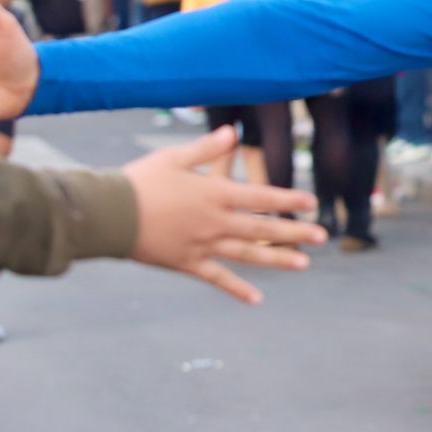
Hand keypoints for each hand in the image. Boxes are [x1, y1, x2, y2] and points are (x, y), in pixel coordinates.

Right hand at [125, 127, 324, 303]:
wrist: (108, 215)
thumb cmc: (139, 181)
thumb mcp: (173, 158)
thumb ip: (206, 149)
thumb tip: (232, 132)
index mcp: (214, 194)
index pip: (260, 196)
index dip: (287, 199)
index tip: (311, 203)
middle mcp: (215, 222)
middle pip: (262, 228)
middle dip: (294, 232)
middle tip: (322, 235)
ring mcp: (202, 245)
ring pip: (248, 255)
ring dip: (277, 259)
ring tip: (304, 264)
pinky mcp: (187, 263)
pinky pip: (217, 278)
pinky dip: (237, 289)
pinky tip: (256, 299)